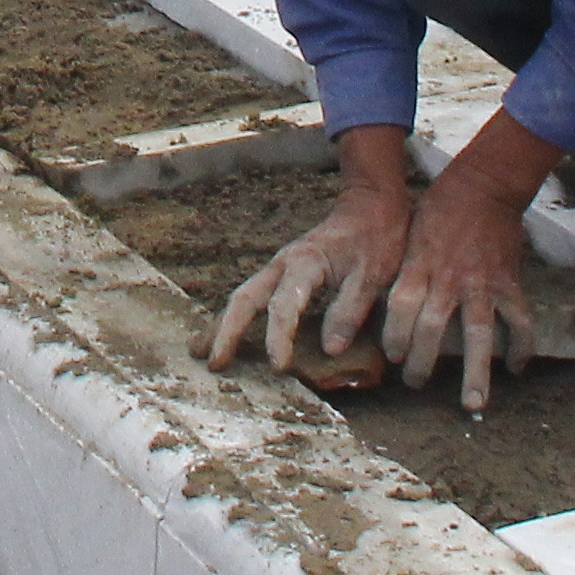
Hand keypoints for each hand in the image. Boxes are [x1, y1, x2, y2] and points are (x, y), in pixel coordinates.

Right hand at [209, 181, 411, 379]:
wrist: (370, 207)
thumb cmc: (375, 241)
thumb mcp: (372, 274)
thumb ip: (350, 309)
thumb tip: (331, 349)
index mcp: (305, 263)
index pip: (284, 305)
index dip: (279, 337)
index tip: (278, 367)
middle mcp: (283, 264)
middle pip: (245, 298)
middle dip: (226, 331)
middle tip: (214, 363)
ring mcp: (279, 267)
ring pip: (242, 296)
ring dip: (221, 323)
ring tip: (199, 351)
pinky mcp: (282, 273)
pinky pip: (251, 296)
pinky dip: (234, 316)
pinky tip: (224, 333)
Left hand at [381, 169, 541, 412]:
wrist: (482, 187)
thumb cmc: (438, 210)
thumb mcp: (409, 237)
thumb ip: (403, 272)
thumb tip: (385, 307)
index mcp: (419, 266)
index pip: (399, 310)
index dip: (393, 337)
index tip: (391, 357)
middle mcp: (447, 280)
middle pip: (431, 331)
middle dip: (421, 363)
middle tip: (414, 383)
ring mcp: (481, 284)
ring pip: (477, 335)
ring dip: (475, 373)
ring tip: (473, 404)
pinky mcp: (508, 283)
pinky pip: (519, 321)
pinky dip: (521, 346)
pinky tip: (518, 368)